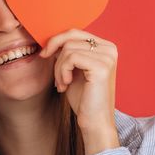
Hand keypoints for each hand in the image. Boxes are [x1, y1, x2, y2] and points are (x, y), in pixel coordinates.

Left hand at [40, 30, 119, 153]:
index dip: (56, 41)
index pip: (75, 32)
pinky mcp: (102, 67)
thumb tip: (51, 40)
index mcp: (105, 47)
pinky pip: (71, 58)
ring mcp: (108, 57)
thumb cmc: (83, 98)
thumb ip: (66, 53)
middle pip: (71, 36)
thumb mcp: (73, 70)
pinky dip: (62, 72)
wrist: (93, 121)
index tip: (45, 55)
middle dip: (55, 53)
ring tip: (62, 84)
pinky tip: (66, 85)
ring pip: (68, 49)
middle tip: (51, 71)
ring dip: (58, 68)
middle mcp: (110, 49)